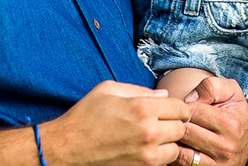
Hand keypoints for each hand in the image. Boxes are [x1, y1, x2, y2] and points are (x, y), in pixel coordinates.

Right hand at [40, 81, 189, 165]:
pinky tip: (146, 149)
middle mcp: (149, 133)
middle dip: (175, 124)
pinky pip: (162, 164)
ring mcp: (145, 156)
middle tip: (163, 122)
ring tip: (155, 137)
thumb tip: (163, 95)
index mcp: (143, 109)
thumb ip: (140, 90)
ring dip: (169, 143)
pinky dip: (159, 157)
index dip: (178, 107)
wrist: (65, 149)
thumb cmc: (85, 116)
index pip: (181, 108)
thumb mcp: (109, 90)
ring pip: (175, 150)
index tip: (171, 108)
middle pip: (182, 128)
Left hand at [174, 77, 247, 165]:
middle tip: (174, 119)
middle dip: (176, 122)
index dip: (185, 106)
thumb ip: (211, 87)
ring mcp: (216, 163)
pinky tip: (177, 145)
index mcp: (230, 124)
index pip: (194, 110)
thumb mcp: (231, 93)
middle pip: (186, 131)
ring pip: (180, 151)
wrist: (245, 146)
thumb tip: (189, 98)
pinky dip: (175, 154)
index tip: (185, 107)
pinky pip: (181, 163)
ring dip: (173, 140)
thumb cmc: (235, 115)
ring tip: (174, 131)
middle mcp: (224, 146)